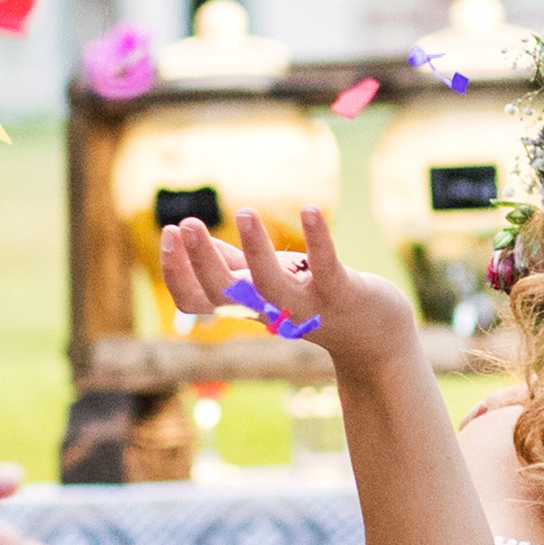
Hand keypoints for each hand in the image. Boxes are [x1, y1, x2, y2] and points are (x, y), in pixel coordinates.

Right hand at [162, 207, 424, 383]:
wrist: (374, 334)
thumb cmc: (315, 300)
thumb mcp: (268, 281)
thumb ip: (233, 263)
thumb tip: (192, 240)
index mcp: (247, 305)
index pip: (196, 300)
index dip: (176, 272)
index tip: (169, 233)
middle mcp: (269, 310)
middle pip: (223, 295)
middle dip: (199, 262)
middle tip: (184, 223)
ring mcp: (306, 305)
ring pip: (270, 286)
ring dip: (254, 250)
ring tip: (243, 212)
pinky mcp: (342, 292)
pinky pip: (326, 267)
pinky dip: (318, 239)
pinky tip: (309, 210)